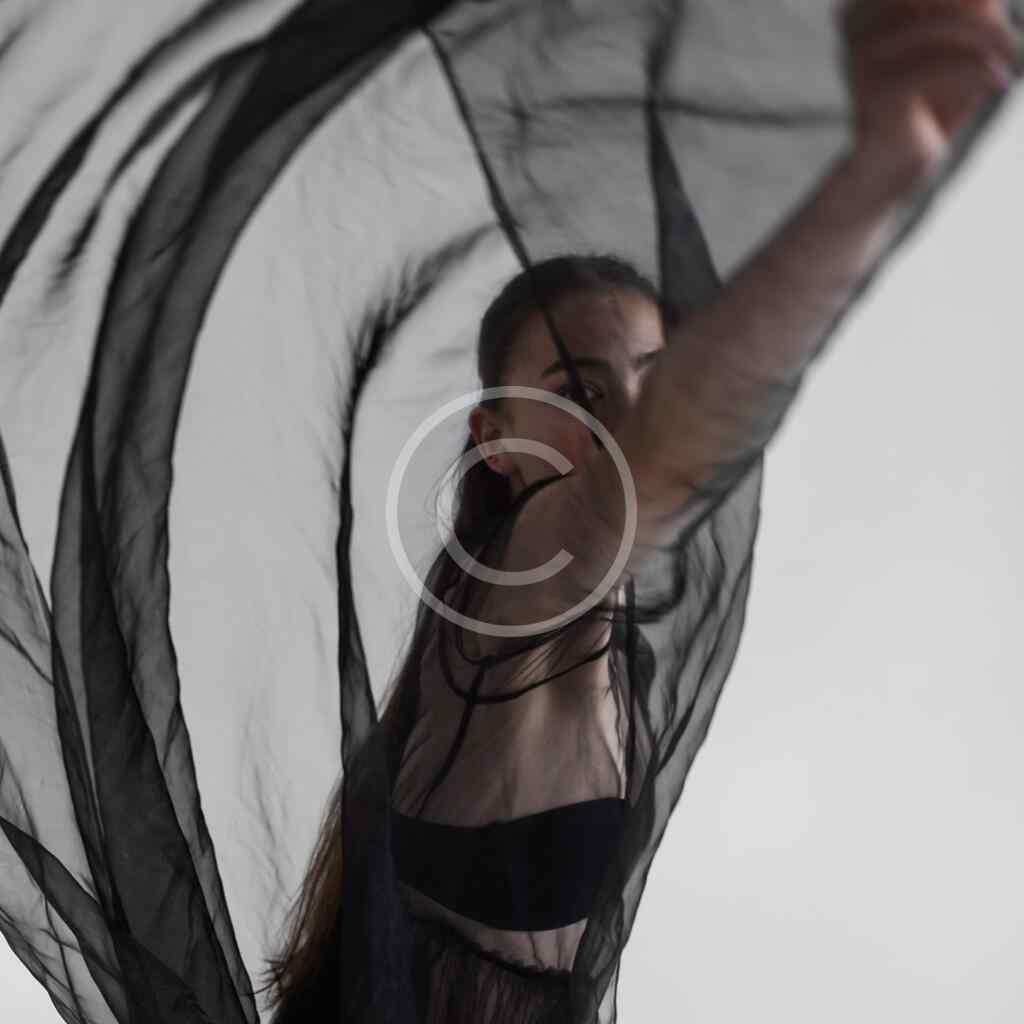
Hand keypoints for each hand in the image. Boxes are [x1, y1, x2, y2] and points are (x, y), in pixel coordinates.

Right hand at [838, 0, 1021, 193]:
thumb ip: (972, 9)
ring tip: (1010, 59)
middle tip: (1010, 41)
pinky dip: (974, 72)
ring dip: (987, 39)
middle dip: (980, 12)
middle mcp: (853, 25)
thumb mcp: (957, 42)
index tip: (996, 12)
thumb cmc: (928, 101)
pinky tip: (997, 82)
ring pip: (937, 24)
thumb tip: (989, 0)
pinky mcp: (873, 94)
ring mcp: (858, 59)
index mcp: (865, 6)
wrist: (893, 167)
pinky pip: (933, 68)